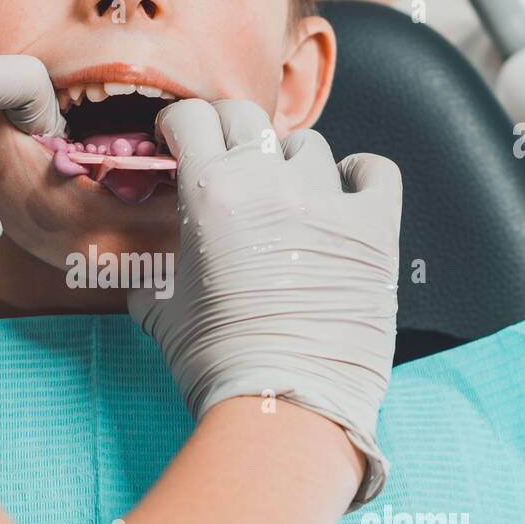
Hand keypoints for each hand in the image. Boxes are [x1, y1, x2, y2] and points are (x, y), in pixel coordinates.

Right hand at [127, 99, 402, 510]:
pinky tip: (345, 192)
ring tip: (284, 195)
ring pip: (308, 145)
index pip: (191, 119)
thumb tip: (149, 266)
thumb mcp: (159, 308)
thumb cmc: (215, 363)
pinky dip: (358, 175)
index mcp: (210, 194)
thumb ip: (153, 269)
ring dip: (289, 162)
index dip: (179, 125)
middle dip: (228, 132)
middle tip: (225, 161)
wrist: (284, 406)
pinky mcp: (375, 229)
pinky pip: (374, 171)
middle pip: (246, 117)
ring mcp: (328, 202)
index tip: (179, 139)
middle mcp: (270, 184)